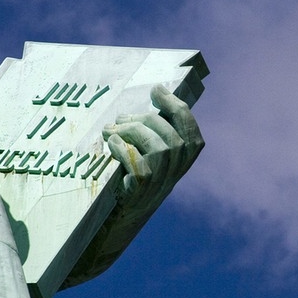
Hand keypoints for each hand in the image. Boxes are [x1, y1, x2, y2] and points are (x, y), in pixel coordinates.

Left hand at [102, 85, 203, 210]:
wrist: (128, 207)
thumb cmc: (142, 168)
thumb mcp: (156, 145)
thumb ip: (160, 123)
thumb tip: (158, 89)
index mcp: (188, 151)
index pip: (186, 121)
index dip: (171, 103)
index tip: (155, 90)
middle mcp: (180, 165)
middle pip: (168, 132)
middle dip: (142, 119)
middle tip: (119, 118)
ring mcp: (163, 179)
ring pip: (156, 148)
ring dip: (129, 133)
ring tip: (109, 130)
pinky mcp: (144, 189)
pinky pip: (138, 166)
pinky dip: (123, 151)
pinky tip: (112, 144)